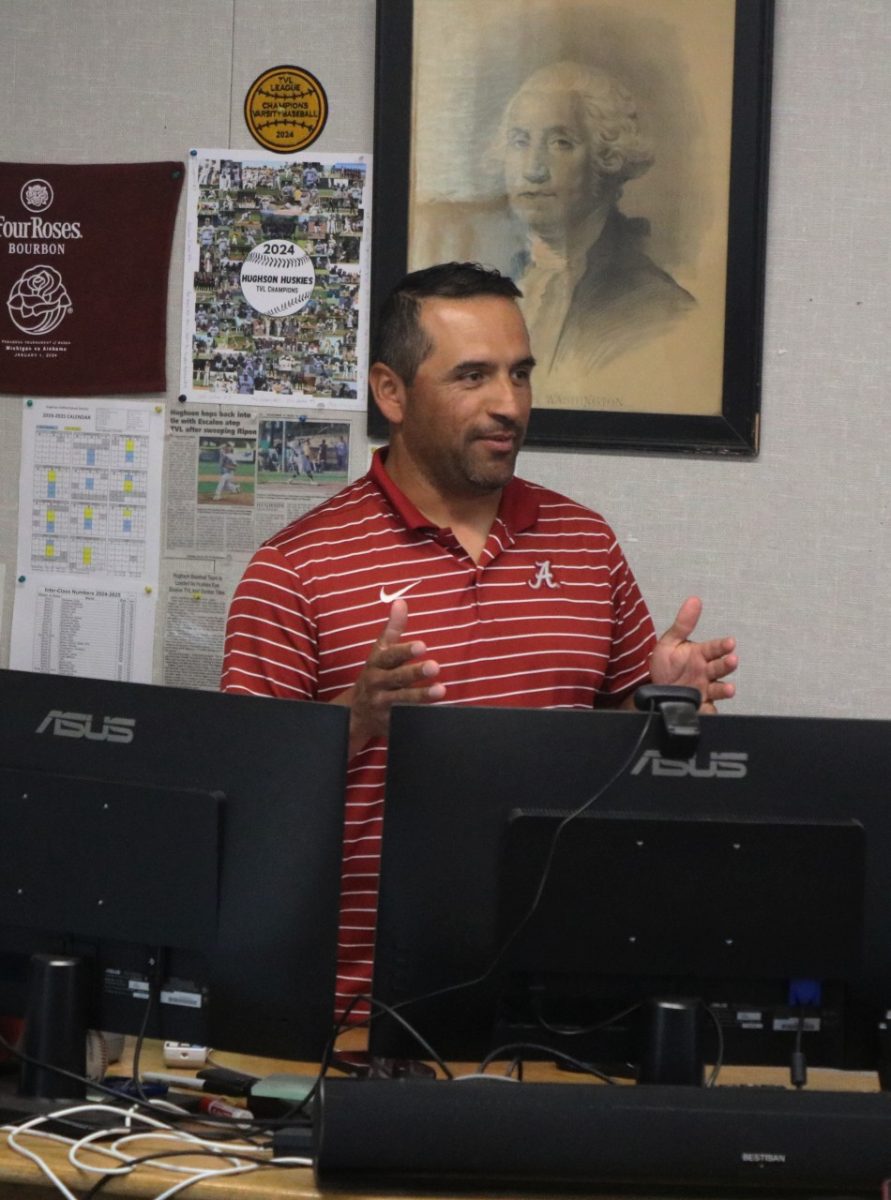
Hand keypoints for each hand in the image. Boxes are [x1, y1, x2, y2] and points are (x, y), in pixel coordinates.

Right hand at [334, 600, 444, 755]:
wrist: (356, 712)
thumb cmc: (375, 673)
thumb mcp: (380, 651)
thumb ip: (393, 628)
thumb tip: (401, 602)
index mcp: (376, 663)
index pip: (390, 656)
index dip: (405, 651)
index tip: (422, 645)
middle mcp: (378, 683)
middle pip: (397, 678)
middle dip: (415, 673)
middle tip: (435, 666)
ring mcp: (383, 704)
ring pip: (402, 700)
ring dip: (421, 696)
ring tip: (441, 690)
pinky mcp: (390, 722)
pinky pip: (405, 719)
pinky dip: (419, 717)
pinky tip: (436, 713)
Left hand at [649, 596, 736, 713]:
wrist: (655, 690)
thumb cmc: (667, 664)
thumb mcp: (670, 642)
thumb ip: (683, 623)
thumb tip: (694, 599)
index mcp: (701, 655)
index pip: (714, 648)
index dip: (722, 646)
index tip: (729, 642)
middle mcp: (706, 672)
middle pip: (720, 668)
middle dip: (727, 664)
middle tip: (732, 660)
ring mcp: (704, 690)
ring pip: (718, 689)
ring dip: (725, 689)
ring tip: (729, 689)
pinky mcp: (699, 706)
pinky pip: (707, 709)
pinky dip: (709, 711)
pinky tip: (709, 710)